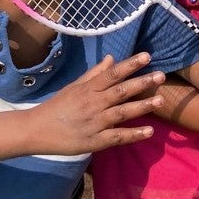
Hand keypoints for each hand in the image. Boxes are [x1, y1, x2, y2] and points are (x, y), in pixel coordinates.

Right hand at [26, 53, 165, 154]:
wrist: (37, 130)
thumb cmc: (58, 106)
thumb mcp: (74, 86)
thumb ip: (95, 73)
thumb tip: (112, 59)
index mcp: (88, 88)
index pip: (112, 74)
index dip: (130, 64)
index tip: (147, 56)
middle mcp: (93, 104)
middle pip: (120, 91)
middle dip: (142, 83)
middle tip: (161, 76)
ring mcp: (94, 123)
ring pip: (122, 113)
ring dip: (142, 106)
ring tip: (160, 100)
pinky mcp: (94, 142)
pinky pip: (117, 137)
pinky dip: (133, 134)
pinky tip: (149, 131)